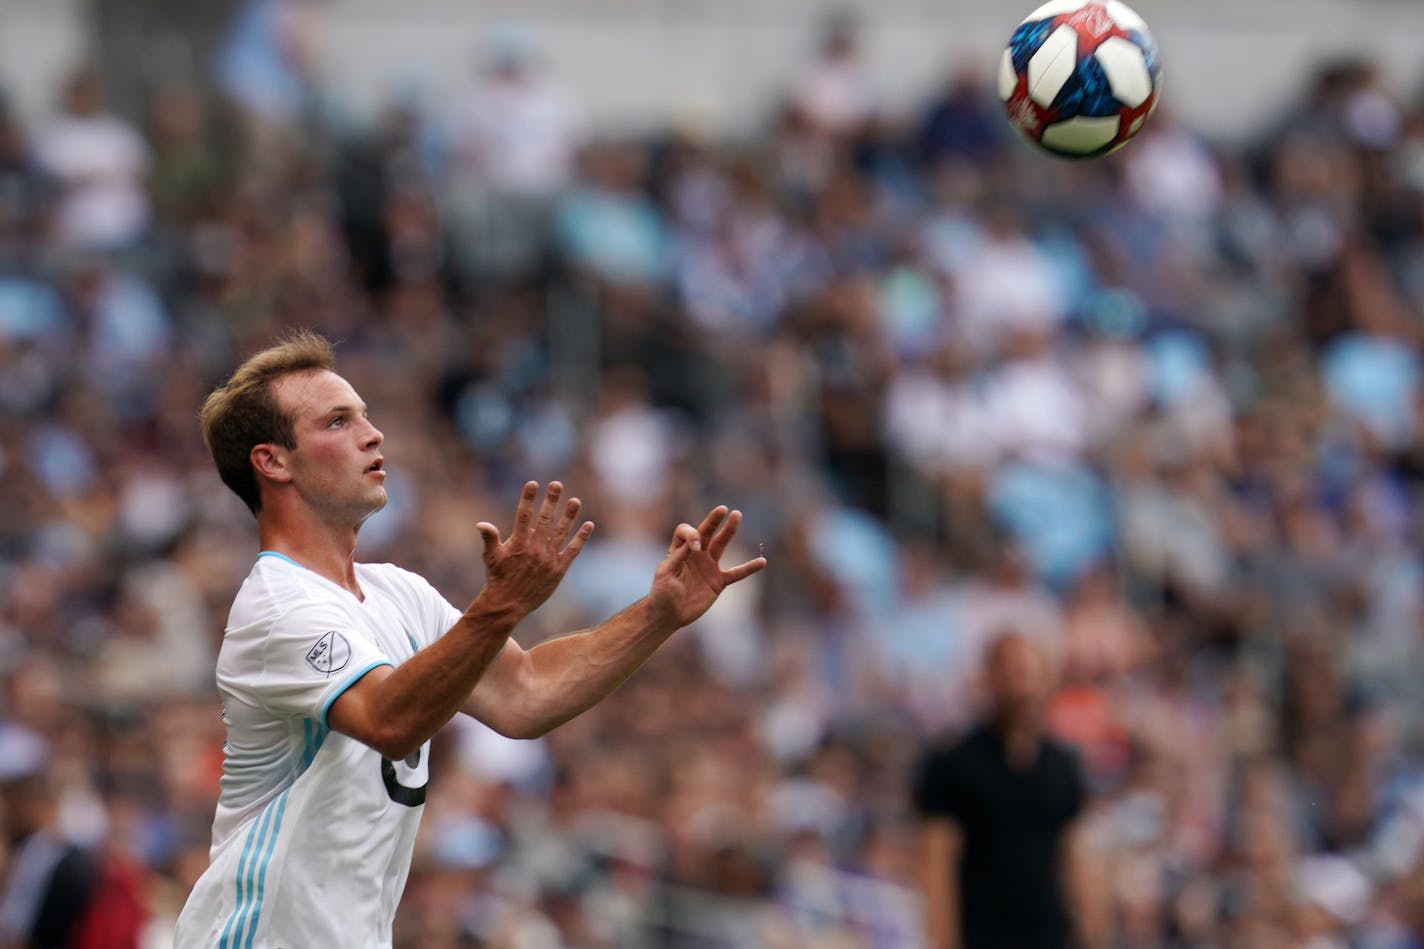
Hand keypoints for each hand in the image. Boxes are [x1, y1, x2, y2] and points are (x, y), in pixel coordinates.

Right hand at [475, 481, 592, 617]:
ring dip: (569, 516)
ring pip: (561, 533)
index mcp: (518, 544)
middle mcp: (534, 550)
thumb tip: (481, 524)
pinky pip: (573, 551)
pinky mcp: (559, 570)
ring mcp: (548, 560)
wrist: (508, 605)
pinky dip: (581, 538)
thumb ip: (489, 538)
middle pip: (544, 520)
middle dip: (551, 501)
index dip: (528, 499)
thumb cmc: (498, 579)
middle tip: (556, 484)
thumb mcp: (490, 557)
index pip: (523, 516)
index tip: (533, 483)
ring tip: (575, 501)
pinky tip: (588, 525)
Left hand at [648, 506, 766, 627]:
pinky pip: (737, 573)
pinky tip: (762, 562)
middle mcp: (695, 555)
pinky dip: (749, 568)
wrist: (669, 615)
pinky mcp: (718, 581)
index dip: (692, 535)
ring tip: (737, 516)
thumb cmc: (661, 594)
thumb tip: (693, 542)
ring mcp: (708, 567)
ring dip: (729, 531)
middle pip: (706, 532)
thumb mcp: (665, 574)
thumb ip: (678, 557)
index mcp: (679, 550)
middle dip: (714, 521)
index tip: (696, 547)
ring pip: (721, 545)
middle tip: (725, 509)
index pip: (686, 532)